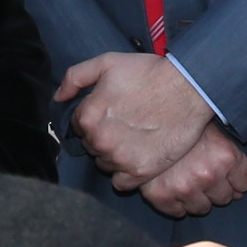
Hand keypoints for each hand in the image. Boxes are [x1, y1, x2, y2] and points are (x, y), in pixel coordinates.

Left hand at [57, 50, 211, 188]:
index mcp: (87, 116)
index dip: (96, 118)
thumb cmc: (149, 73)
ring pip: (105, 165)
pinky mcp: (140, 173)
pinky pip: (121, 183)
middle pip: (92, 146)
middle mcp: (99, 141)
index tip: (113, 113)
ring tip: (135, 138)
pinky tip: (138, 157)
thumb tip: (58, 97)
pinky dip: (126, 174)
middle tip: (127, 124)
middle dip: (104, 136)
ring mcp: (119, 159)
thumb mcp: (107, 62)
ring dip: (115, 155)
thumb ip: (75, 77)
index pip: (79, 126)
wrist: (188, 88)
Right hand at [137, 125, 246, 219]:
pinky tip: (172, 187)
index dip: (235, 180)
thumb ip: (228, 154)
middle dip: (216, 189)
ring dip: (197, 198)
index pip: (243, 184)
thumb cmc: (182, 121)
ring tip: (187, 181)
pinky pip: (177, 212)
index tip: (225, 175)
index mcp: (226, 156)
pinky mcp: (162, 196)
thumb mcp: (212, 129)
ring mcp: (185, 187)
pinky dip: (176, 204)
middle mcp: (208, 174)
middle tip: (203, 176)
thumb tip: (239, 185)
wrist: (144, 115)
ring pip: (202, 208)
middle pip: (224, 198)